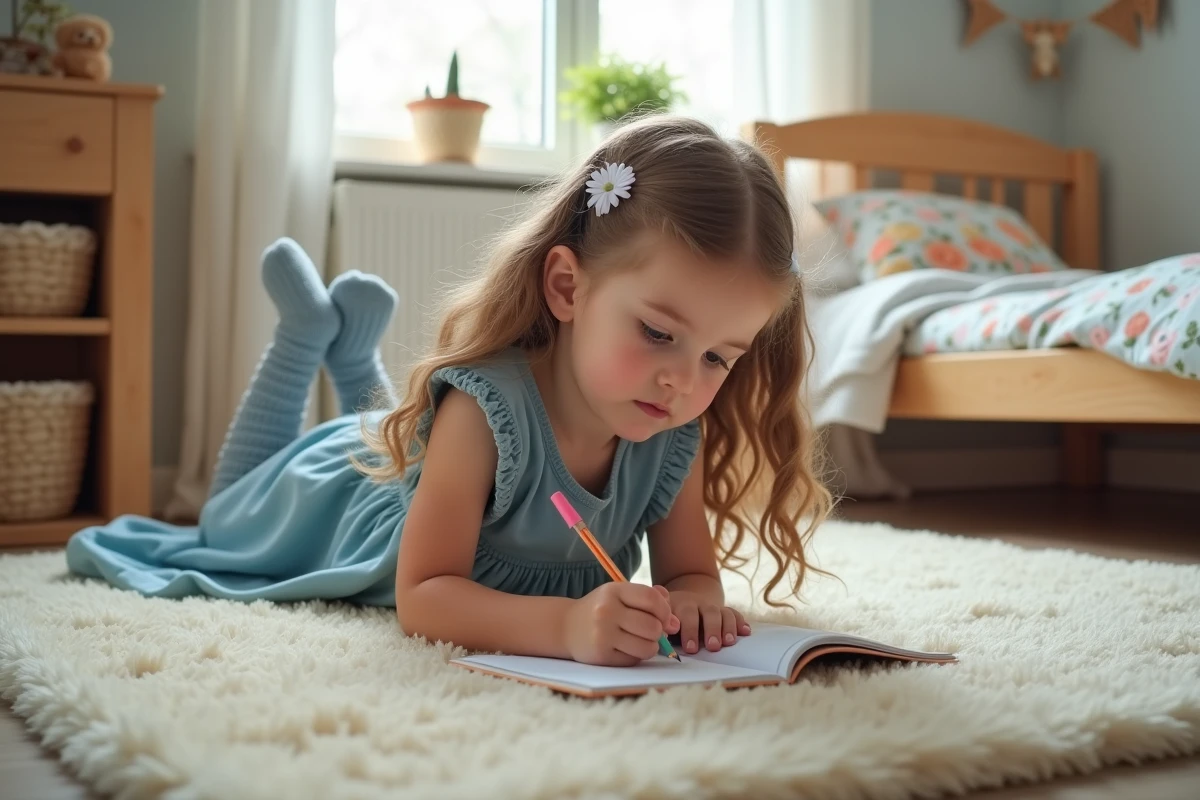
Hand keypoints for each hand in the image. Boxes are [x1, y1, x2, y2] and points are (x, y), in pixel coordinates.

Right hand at [564, 583, 679, 665]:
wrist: (566, 627)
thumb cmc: (601, 609)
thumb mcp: (620, 595)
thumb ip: (650, 599)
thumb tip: (676, 622)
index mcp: (614, 591)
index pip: (652, 599)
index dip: (665, 610)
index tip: (665, 617)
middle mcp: (606, 611)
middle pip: (653, 626)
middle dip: (659, 631)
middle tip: (652, 631)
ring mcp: (602, 634)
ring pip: (647, 647)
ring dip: (651, 646)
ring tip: (642, 641)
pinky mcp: (601, 656)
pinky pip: (634, 660)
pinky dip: (637, 656)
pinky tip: (627, 648)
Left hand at [669, 591, 750, 653]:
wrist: (683, 598)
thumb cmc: (668, 619)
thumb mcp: (660, 619)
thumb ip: (661, 628)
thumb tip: (661, 637)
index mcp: (679, 605)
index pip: (685, 614)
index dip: (689, 630)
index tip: (690, 649)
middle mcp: (697, 603)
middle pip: (707, 612)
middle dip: (711, 629)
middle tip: (712, 646)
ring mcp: (711, 606)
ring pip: (722, 612)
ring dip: (727, 627)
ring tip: (728, 643)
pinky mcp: (723, 611)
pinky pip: (734, 613)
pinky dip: (740, 622)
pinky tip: (746, 632)